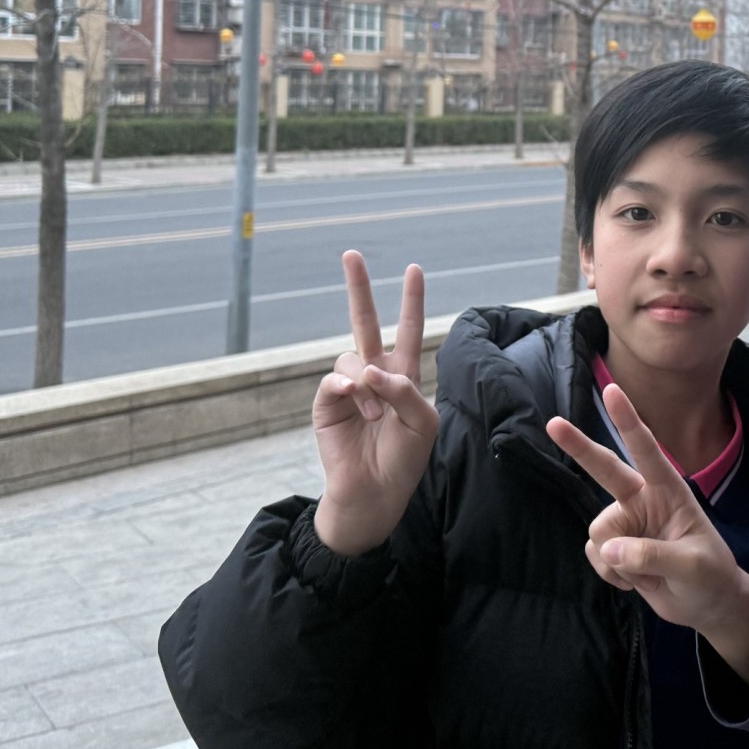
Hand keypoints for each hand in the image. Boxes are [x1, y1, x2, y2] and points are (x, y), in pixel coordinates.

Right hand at [311, 254, 438, 557]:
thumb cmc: (404, 460)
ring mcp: (348, 389)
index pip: (407, 331)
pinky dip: (347, 389)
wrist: (374, 494)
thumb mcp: (422, 424)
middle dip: (358, 288)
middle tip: (351, 254)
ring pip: (352, 358)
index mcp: (403, 377)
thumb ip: (405, 391)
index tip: (414, 270)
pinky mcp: (326, 404)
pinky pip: (334, 380)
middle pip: (364, 323)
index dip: (411, 301)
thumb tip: (371, 369)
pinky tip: (356, 405)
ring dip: (367, 384)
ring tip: (375, 414)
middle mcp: (374, 376)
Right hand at [548, 383, 748, 683]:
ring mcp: (627, 523)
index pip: (647, 451)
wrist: (706, 605)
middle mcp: (643, 500)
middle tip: (553, 424)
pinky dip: (612, 574)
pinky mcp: (615, 548)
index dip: (628, 421)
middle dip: (578, 447)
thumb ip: (653, 556)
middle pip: (604, 469)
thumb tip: (609, 550)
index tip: (612, 391)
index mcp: (669, 490)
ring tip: (649, 573)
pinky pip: (596, 555)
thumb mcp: (692, 567)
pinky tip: (635, 581)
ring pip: (599, 533)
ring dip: (617, 561)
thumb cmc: (710, 576)